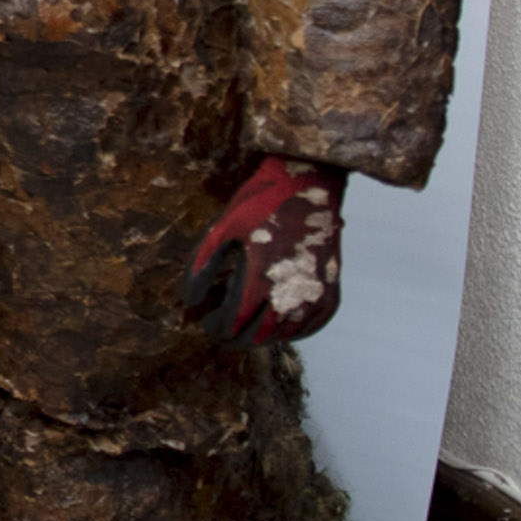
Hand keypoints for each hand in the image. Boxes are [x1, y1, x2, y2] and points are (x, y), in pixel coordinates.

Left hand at [182, 155, 346, 344]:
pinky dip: (292, 330)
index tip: (206, 321)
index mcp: (260, 278)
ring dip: (263, 335)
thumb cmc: (261, 204)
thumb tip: (189, 300)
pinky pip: (313, 325)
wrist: (309, 184)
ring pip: (286, 334)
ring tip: (245, 324)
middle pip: (259, 334)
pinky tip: (276, 323)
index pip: (235, 322)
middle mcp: (291, 293)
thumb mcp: (222, 229)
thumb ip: (202, 266)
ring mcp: (315, 294)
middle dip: (236, 336)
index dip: (217, 327)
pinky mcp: (331, 290)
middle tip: (221, 329)